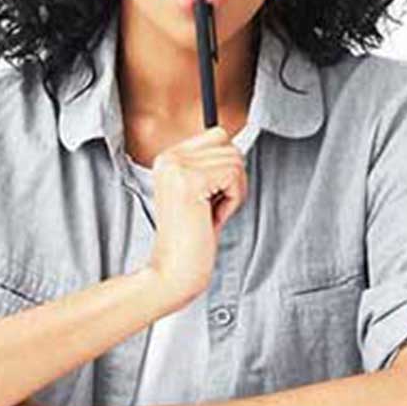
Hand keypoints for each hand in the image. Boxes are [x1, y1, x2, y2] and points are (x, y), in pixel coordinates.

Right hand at [147, 125, 247, 306]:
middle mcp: (169, 158)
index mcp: (168, 158)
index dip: (228, 165)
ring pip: (235, 161)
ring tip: (210, 214)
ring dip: (233, 193)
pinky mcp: (191, 180)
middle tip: (212, 208)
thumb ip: (212, 166)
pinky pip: (234, 177)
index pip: (218, 135)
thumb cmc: (191, 239)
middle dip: (233, 181)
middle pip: (230, 146)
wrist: (173, 271)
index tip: (213, 194)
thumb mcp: (200, 194)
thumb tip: (239, 145)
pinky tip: (212, 218)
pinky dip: (233, 201)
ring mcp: (178, 167)